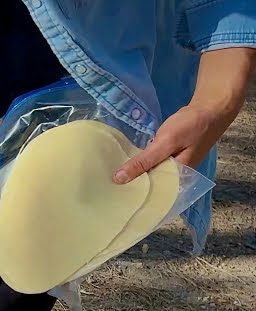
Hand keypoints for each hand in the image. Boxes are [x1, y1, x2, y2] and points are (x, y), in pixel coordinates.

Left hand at [114, 102, 238, 183]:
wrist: (210, 107)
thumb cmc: (191, 126)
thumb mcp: (165, 143)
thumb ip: (144, 162)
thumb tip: (119, 179)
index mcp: (178, 179)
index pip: (151, 193)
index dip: (132, 194)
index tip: (112, 197)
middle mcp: (176, 176)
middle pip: (150, 184)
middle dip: (131, 185)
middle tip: (106, 188)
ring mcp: (174, 165)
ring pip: (150, 173)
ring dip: (135, 173)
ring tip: (111, 179)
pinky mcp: (170, 155)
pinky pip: (152, 163)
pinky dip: (141, 163)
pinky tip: (125, 163)